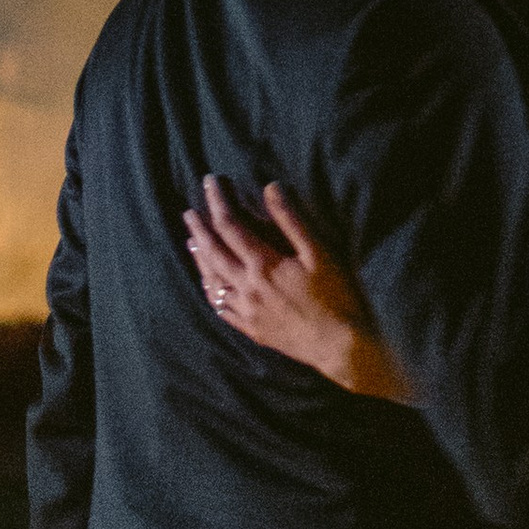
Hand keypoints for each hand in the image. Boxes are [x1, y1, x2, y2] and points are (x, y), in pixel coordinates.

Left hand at [183, 175, 403, 397]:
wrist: (340, 346)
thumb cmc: (335, 296)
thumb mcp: (318, 252)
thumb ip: (291, 219)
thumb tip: (269, 187)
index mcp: (263, 265)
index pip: (230, 225)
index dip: (217, 201)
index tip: (209, 182)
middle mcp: (247, 288)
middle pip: (213, 253)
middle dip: (199, 230)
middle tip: (188, 213)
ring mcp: (247, 311)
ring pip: (213, 282)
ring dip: (200, 260)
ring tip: (191, 243)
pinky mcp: (252, 330)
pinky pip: (222, 309)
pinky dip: (210, 291)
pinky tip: (209, 284)